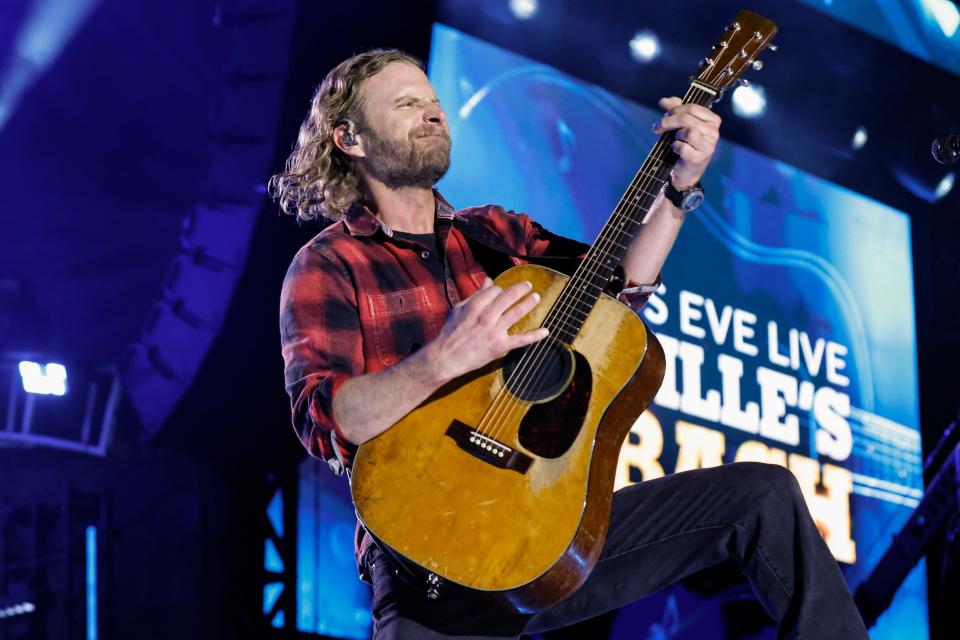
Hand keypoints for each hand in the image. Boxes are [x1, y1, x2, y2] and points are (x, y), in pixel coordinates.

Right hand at [427, 278, 547, 382]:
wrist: (446, 357)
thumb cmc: (451, 332)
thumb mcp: (459, 309)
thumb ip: (476, 295)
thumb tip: (488, 281)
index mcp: (475, 305)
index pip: (495, 291)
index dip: (501, 289)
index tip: (504, 291)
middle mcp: (486, 316)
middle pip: (508, 297)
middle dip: (520, 289)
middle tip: (529, 285)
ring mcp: (494, 331)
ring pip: (516, 313)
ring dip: (528, 304)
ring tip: (536, 297)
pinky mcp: (499, 346)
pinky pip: (520, 339)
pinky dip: (534, 336)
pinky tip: (545, 331)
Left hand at [652, 96, 720, 189]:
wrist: (685, 170)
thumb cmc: (684, 144)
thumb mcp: (679, 125)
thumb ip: (673, 110)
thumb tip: (664, 101)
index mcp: (712, 120)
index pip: (692, 107)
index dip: (674, 109)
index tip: (663, 114)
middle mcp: (714, 132)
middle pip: (687, 119)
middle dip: (668, 120)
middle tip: (658, 126)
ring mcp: (709, 146)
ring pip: (688, 131)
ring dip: (676, 135)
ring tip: (674, 139)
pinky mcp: (700, 158)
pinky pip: (683, 147)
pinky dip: (675, 147)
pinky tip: (675, 149)